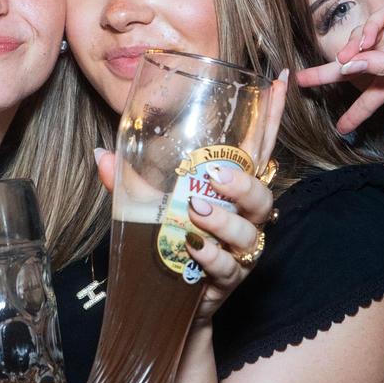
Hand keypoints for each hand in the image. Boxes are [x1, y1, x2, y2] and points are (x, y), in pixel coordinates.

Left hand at [91, 71, 289, 323]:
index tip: (281, 80)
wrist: (164, 301)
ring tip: (196, 211)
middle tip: (214, 176)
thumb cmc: (164, 241)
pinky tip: (193, 246)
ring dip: (224, 219)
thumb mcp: (144, 207)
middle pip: (262, 194)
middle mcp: (243, 218)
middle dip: (243, 183)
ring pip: (248, 231)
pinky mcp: (230, 279)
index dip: (273, 117)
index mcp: (230, 190)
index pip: (258, 149)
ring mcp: (240, 249)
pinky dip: (211, 255)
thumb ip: (127, 182)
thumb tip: (102, 155)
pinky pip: (228, 266)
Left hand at [295, 0, 383, 133]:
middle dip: (326, 75)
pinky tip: (365, 39)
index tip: (341, 130)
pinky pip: (372, 23)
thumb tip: (348, 63)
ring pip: (358, 44)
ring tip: (348, 58)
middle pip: (351, 70)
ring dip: (349, 51)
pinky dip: (365, 31)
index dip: (355, 115)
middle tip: (300, 80)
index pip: (370, 100)